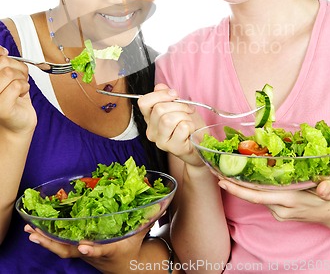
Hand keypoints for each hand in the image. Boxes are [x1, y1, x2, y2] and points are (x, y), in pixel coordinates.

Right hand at [0, 47, 35, 132]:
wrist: (17, 123)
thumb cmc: (12, 100)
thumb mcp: (8, 76)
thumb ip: (3, 63)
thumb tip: (1, 50)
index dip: (3, 55)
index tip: (6, 58)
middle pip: (2, 62)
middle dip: (17, 69)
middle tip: (17, 79)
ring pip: (10, 73)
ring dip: (21, 79)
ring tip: (19, 88)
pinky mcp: (1, 108)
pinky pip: (17, 85)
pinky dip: (24, 88)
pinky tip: (21, 95)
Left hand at [24, 225, 147, 272]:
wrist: (125, 267)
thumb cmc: (132, 246)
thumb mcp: (142, 232)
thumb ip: (150, 215)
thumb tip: (163, 198)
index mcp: (111, 249)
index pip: (102, 251)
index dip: (93, 250)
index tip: (84, 247)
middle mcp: (94, 252)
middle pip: (72, 251)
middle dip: (54, 243)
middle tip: (37, 233)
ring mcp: (84, 253)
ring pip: (62, 250)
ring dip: (45, 241)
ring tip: (30, 231)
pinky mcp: (78, 251)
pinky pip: (60, 247)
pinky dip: (46, 239)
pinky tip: (35, 233)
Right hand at [138, 83, 203, 165]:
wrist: (199, 144)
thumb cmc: (187, 124)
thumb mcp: (177, 106)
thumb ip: (166, 95)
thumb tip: (160, 87)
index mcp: (150, 118)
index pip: (143, 102)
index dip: (160, 95)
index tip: (174, 95)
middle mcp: (151, 130)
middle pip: (159, 109)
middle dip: (179, 105)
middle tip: (188, 110)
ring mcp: (160, 141)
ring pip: (168, 119)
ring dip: (184, 116)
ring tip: (188, 121)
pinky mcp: (172, 148)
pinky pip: (182, 127)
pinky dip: (190, 125)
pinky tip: (190, 131)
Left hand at [218, 178, 329, 226]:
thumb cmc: (329, 201)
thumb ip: (328, 188)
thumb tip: (323, 190)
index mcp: (289, 199)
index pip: (258, 196)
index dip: (239, 190)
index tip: (222, 182)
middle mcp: (281, 208)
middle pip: (251, 195)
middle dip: (232, 185)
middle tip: (214, 170)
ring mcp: (279, 212)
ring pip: (256, 196)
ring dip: (242, 186)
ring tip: (226, 169)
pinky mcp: (279, 212)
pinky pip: (262, 198)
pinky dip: (253, 188)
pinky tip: (246, 177)